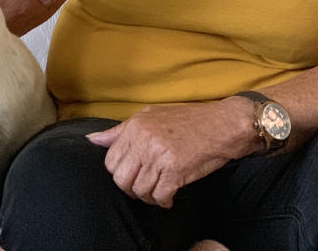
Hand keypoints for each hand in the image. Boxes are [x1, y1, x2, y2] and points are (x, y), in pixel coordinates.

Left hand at [85, 99, 256, 208]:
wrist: (224, 124)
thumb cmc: (189, 120)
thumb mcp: (151, 116)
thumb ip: (121, 130)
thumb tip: (93, 140)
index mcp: (135, 126)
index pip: (111, 161)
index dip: (121, 173)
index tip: (134, 174)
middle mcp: (144, 140)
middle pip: (121, 179)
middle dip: (131, 188)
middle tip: (145, 186)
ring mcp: (159, 155)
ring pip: (140, 191)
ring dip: (149, 197)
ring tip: (159, 190)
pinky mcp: (176, 170)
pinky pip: (159, 196)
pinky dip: (164, 201)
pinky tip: (170, 196)